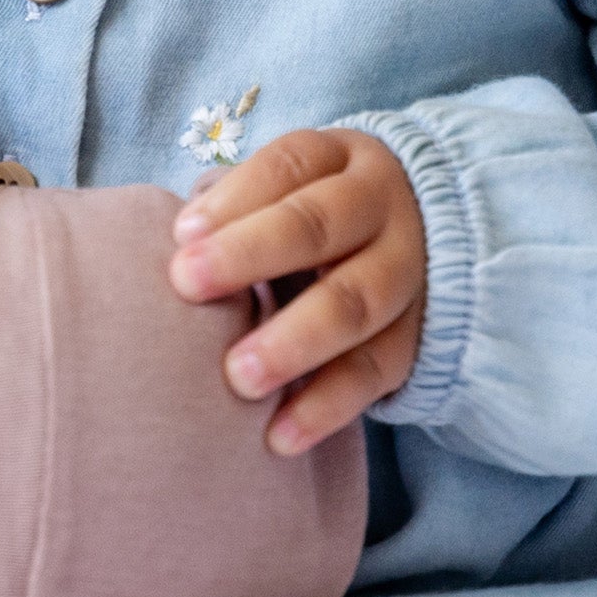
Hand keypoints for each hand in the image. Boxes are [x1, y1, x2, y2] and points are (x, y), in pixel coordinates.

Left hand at [168, 127, 425, 453]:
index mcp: (337, 160)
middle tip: (186, 285)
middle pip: (319, 226)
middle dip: (250, 254)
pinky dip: (327, 406)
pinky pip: (376, 373)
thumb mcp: (280, 189)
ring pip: (356, 304)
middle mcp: (381, 209)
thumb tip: (178, 240)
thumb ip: (233, 206)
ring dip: (293, 342)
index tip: (180, 233)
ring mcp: (408, 273)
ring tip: (238, 378)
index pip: (289, 166)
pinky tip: (280, 436)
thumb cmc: (306, 214)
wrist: (418, 237)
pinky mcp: (417, 339)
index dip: (236, 197)